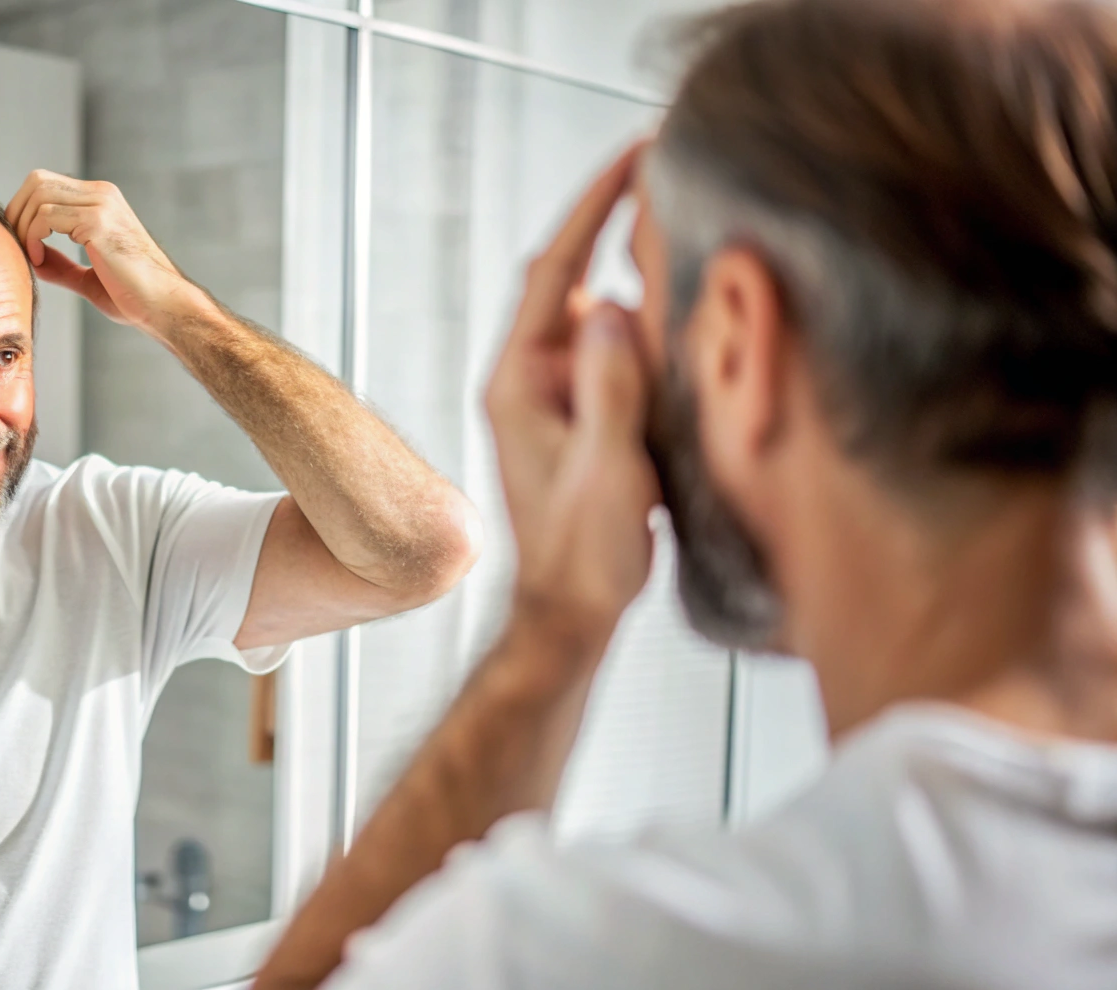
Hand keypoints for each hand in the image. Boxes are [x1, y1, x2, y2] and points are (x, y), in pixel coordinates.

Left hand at [4, 170, 202, 332]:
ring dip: (22, 226)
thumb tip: (33, 259)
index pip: (46, 184)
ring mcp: (101, 204)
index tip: (23, 245)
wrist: (162, 306)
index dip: (24, 211)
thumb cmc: (133, 296)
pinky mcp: (98, 221)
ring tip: (30, 256)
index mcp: (101, 200)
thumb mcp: (88, 277)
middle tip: (15, 247)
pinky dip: (32, 237)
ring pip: (38, 194)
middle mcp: (102, 194)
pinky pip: (46, 216)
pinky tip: (38, 259)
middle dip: (16, 213)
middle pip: (37, 180)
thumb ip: (61, 265)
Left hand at [486, 144, 657, 640]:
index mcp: (520, 381)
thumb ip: (610, 390)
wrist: (569, 616)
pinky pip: (612, 353)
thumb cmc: (583, 555)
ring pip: (596, 315)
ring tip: (689, 239)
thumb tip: (615, 307)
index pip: (554, 269)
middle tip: (671, 179)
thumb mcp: (604, 470)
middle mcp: (528, 379)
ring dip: (637, 279)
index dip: (593, 206)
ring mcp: (551, 397)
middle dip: (615, 227)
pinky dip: (647, 329)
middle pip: (572, 279)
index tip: (636, 154)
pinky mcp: (578, 417)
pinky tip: (687, 321)